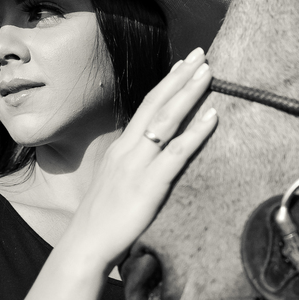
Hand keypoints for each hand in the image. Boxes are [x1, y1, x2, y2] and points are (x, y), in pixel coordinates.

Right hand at [64, 47, 216, 267]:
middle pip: (156, 104)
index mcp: (120, 149)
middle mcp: (128, 150)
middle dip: (180, 77)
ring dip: (189, 93)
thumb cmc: (101, 222)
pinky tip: (213, 114)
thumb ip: (131, 168)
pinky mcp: (149, 184)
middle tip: (201, 54)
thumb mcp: (114, 185)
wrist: (85, 245)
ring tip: (209, 72)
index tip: (182, 65)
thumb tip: (148, 159)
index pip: (145, 107)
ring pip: (167, 120)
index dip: (166, 84)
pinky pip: (177, 152)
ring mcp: (138, 165)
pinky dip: (196, 131)